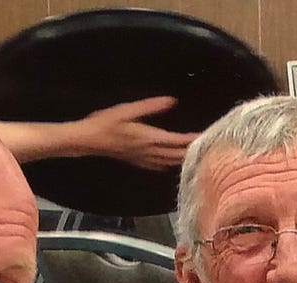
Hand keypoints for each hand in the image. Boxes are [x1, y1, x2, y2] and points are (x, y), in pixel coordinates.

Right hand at [78, 96, 198, 170]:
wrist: (89, 140)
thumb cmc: (105, 123)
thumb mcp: (128, 110)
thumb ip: (151, 106)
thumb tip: (171, 101)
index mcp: (149, 138)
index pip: (177, 141)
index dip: (193, 139)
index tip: (206, 136)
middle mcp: (150, 152)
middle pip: (177, 155)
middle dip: (193, 152)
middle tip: (207, 148)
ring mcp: (144, 159)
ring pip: (170, 163)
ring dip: (183, 159)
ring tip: (196, 156)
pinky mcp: (138, 162)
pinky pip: (160, 166)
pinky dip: (170, 164)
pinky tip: (173, 163)